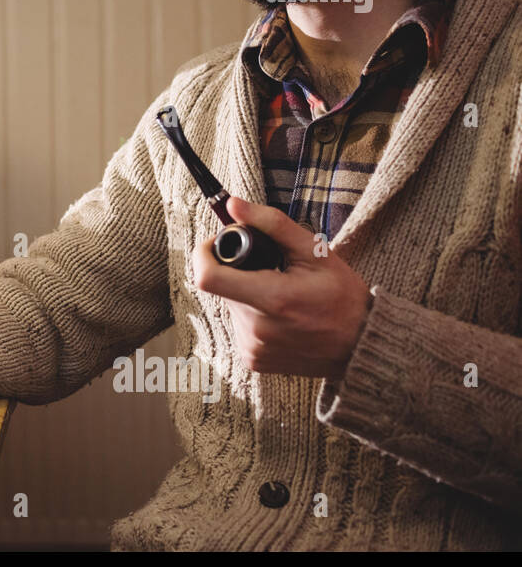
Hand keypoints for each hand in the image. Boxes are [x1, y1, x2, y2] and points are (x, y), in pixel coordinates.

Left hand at [191, 196, 371, 381]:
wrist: (361, 346)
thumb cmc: (342, 296)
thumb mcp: (315, 252)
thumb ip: (272, 224)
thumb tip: (234, 205)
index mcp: (272, 300)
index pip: (207, 277)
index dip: (204, 254)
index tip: (216, 243)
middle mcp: (257, 329)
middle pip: (220, 288)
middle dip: (235, 272)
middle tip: (266, 268)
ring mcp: (253, 349)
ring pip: (230, 306)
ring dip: (244, 294)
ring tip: (278, 292)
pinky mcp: (253, 361)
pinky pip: (239, 326)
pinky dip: (251, 315)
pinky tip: (278, 315)